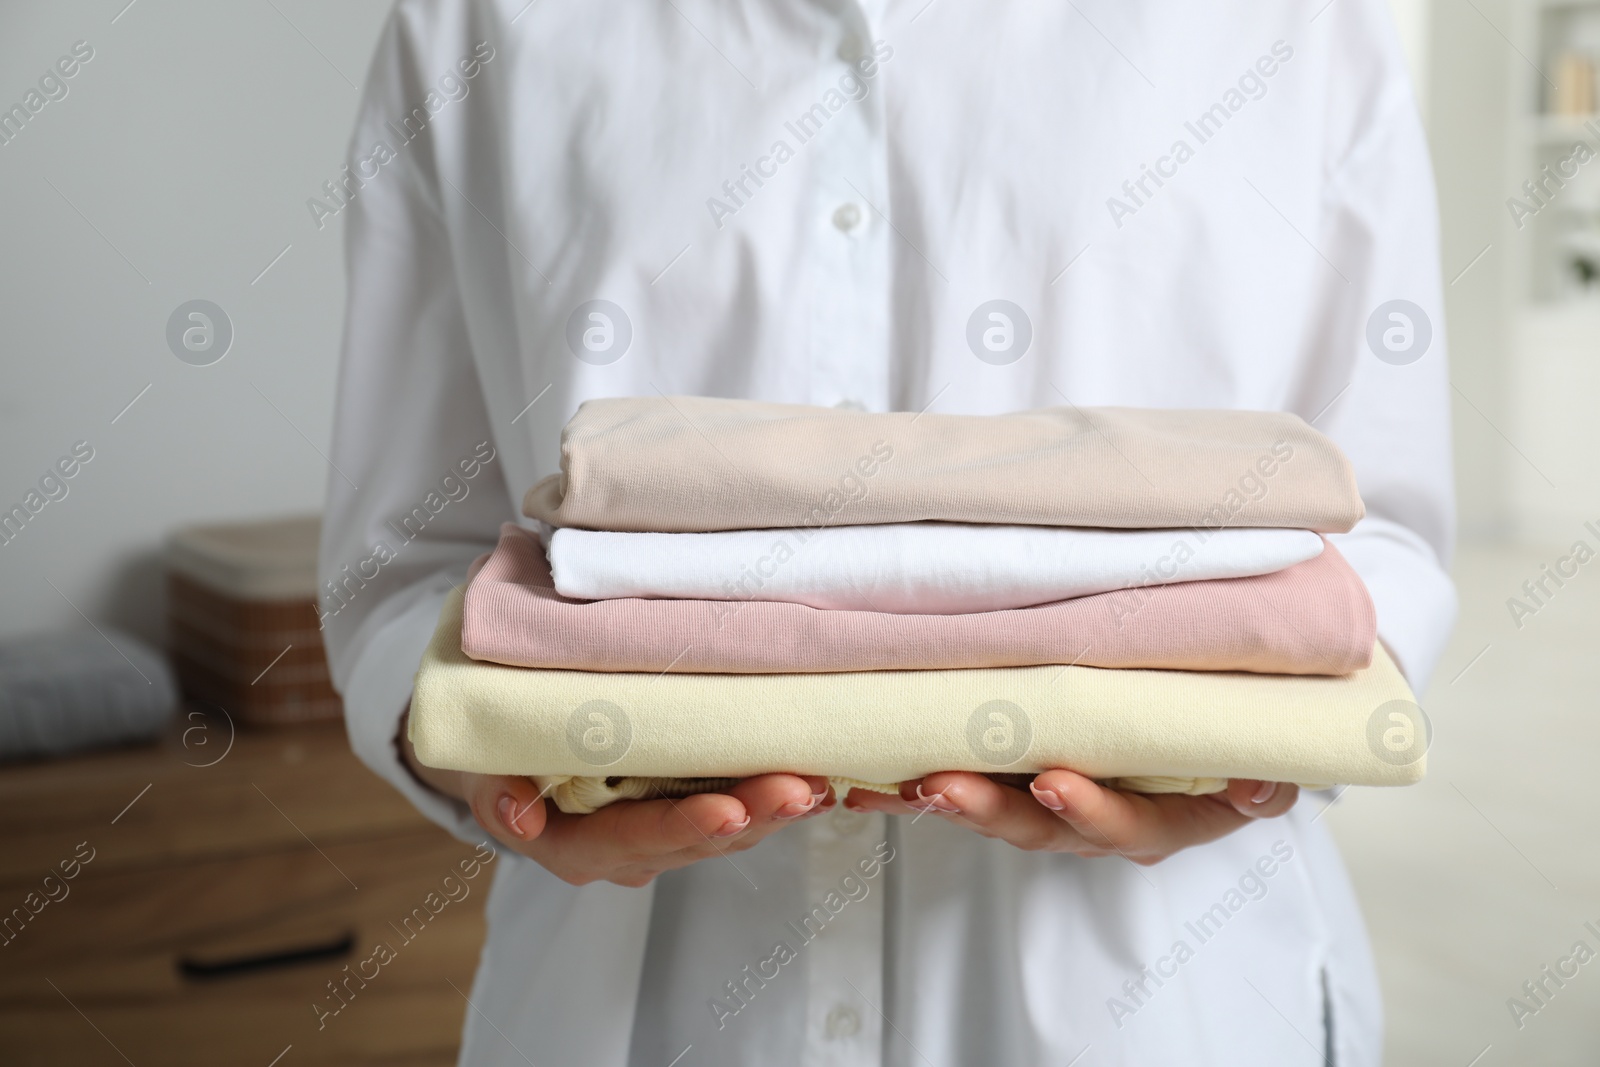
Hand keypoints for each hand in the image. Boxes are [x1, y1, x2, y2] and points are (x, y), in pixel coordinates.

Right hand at [457, 771, 831, 886]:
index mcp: (578, 847)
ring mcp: (660, 837)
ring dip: (775, 811)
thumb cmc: (497, 764)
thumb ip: (499, 795)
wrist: (505, 765)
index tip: (729, 809)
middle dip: (754, 815)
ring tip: (820, 782)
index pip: (639, 837)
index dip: (686, 826)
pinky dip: (773, 801)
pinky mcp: (684, 814)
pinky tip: (817, 782)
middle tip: (802, 788)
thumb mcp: (483, 775)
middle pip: (697, 840)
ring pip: (726, 833)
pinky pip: (734, 815)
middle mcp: (628, 852)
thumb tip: (518, 814)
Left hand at [843, 771, 1297, 864]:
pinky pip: (956, 790)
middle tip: (946, 785)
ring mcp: (1048, 805)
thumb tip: (1258, 784)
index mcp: (1163, 818)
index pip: (1129, 825)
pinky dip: (910, 789)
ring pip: (993, 811)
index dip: (1091, 810)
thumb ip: (1262, 777)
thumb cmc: (1223, 739)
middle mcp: (1099, 821)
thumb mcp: (1260, 757)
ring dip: (945, 798)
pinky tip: (865, 781)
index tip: (1053, 783)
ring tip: (902, 780)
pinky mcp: (1005, 784)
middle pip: (1043, 827)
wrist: (1200, 733)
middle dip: (992, 810)